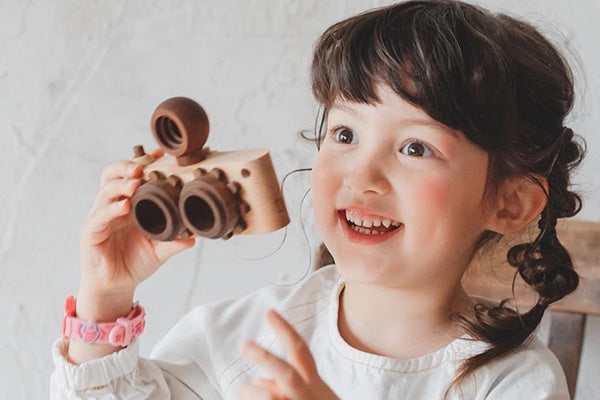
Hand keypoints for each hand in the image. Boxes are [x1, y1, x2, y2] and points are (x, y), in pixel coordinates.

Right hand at [79, 148, 195, 295]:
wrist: (116, 285)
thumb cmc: (135, 262)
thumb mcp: (160, 250)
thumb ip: (174, 242)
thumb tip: (194, 237)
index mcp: (129, 205)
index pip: (130, 177)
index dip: (142, 164)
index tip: (159, 155)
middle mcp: (112, 206)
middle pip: (112, 176)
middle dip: (126, 167)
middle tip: (143, 166)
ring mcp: (100, 218)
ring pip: (105, 193)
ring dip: (121, 186)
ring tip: (136, 184)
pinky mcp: (91, 233)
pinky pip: (98, 217)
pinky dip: (111, 209)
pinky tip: (124, 207)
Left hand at [238, 310, 339, 399]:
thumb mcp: (311, 399)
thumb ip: (285, 388)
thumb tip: (259, 381)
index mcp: (314, 386)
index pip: (300, 352)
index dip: (285, 330)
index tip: (269, 313)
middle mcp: (307, 395)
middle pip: (285, 372)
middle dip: (264, 357)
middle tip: (244, 345)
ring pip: (264, 396)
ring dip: (250, 394)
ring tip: (245, 392)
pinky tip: (251, 399)